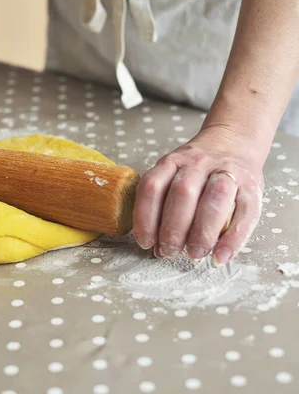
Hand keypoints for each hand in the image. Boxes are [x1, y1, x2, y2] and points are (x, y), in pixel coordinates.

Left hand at [132, 125, 264, 265]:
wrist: (234, 141)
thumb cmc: (198, 170)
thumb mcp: (173, 174)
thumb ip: (164, 204)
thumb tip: (157, 247)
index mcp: (172, 162)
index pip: (152, 186)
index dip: (145, 217)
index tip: (145, 242)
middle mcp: (198, 163)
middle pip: (182, 193)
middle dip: (173, 228)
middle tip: (169, 252)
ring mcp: (227, 171)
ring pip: (215, 198)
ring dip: (202, 232)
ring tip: (194, 253)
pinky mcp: (253, 186)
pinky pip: (245, 213)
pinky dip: (233, 239)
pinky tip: (220, 256)